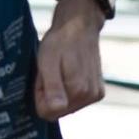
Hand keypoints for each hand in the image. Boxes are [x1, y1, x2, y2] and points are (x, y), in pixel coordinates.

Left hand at [33, 0, 105, 120]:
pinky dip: (67, 89)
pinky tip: (68, 72)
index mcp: (78, 90)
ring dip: (58, 91)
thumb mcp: (48, 62)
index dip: (40, 95)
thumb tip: (56, 109)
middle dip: (49, 94)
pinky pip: (75, 100)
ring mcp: (96, 95)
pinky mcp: (97, 92)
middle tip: (50, 72)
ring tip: (59, 70)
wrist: (80, 26)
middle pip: (58, 110)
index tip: (44, 76)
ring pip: (66, 106)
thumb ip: (52, 87)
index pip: (48, 112)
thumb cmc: (60, 42)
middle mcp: (90, 96)